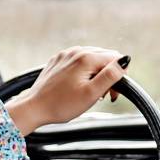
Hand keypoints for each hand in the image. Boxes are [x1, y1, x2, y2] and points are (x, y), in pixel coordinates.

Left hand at [4, 46, 130, 135]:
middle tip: (102, 96)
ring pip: (92, 59)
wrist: (34, 108)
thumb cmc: (62, 105)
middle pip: (104, 57)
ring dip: (96, 74)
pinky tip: (78, 87)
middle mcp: (76, 51)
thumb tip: (125, 60)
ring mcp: (65, 55)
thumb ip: (110, 76)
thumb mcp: (91, 94)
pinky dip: (83, 72)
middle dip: (108, 75)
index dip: (119, 76)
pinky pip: (78, 62)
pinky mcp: (58, 61)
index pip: (115, 58)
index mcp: (86, 57)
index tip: (112, 94)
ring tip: (89, 92)